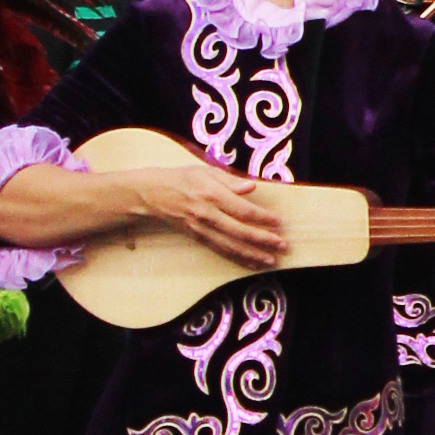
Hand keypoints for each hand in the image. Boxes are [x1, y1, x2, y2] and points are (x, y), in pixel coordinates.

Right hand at [147, 162, 290, 269]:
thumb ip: (231, 181)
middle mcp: (207, 214)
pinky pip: (219, 249)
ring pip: (230, 245)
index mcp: (212, 194)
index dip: (263, 218)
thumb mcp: (206, 172)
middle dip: (263, 240)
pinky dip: (236, 258)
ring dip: (252, 254)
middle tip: (283, 245)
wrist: (152, 193)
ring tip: (271, 260)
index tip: (279, 222)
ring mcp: (201, 228)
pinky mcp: (197, 237)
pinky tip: (251, 263)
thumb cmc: (183, 179)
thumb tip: (252, 187)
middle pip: (239, 231)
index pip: (243, 210)